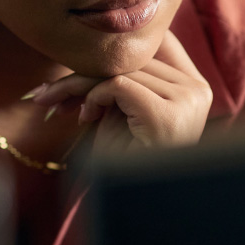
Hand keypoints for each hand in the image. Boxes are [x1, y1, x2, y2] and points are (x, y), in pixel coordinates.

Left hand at [28, 31, 212, 151]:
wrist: (134, 203)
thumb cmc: (126, 160)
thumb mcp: (121, 109)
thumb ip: (116, 77)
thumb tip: (84, 41)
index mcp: (194, 86)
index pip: (155, 41)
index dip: (113, 45)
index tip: (75, 59)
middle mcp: (198, 89)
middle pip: (131, 57)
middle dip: (82, 71)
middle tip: (46, 89)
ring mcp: (187, 100)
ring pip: (118, 70)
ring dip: (77, 86)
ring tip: (57, 105)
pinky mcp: (168, 113)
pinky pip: (117, 85)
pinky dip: (93, 98)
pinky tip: (85, 118)